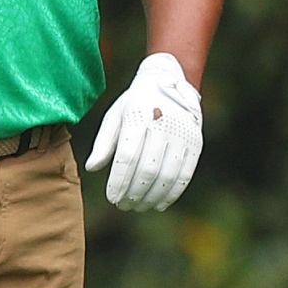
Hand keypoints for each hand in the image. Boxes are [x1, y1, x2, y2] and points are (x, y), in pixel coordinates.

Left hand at [86, 52, 203, 211]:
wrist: (169, 80)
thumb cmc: (135, 104)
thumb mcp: (115, 116)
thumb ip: (103, 143)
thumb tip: (92, 168)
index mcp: (138, 116)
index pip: (127, 156)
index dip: (119, 181)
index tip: (111, 198)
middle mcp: (163, 124)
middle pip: (147, 169)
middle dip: (133, 193)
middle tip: (123, 205)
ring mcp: (182, 134)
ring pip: (166, 176)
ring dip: (151, 197)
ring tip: (138, 206)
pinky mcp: (195, 142)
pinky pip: (185, 175)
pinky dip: (171, 194)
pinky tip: (158, 204)